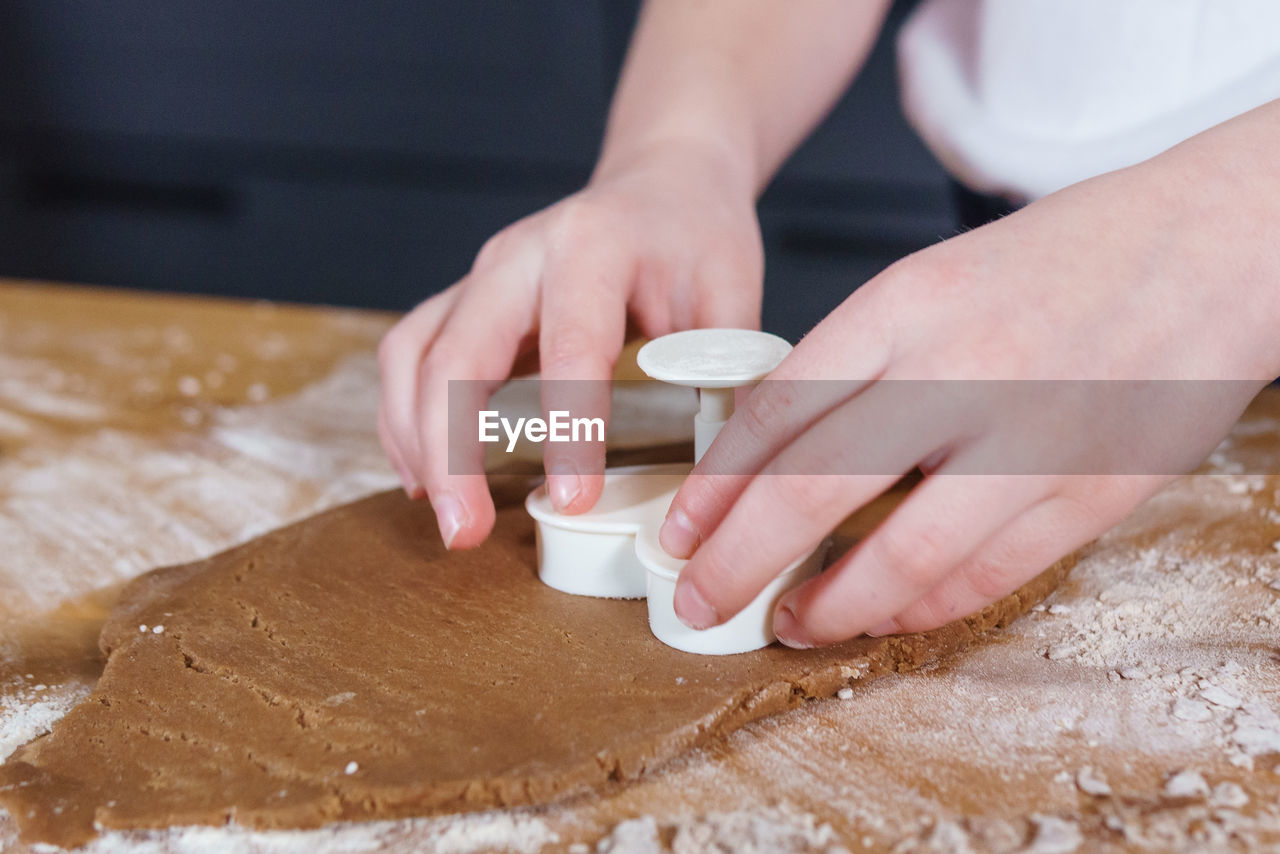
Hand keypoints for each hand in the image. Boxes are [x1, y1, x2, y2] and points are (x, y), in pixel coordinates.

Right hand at [377, 141, 762, 547]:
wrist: (660, 182)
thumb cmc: (695, 235)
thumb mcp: (732, 288)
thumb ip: (726, 371)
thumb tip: (726, 470)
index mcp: (593, 246)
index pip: (571, 345)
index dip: (566, 428)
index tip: (572, 498)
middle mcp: (518, 256)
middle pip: (456, 352)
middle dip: (450, 448)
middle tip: (466, 531)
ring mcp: (481, 276)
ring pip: (412, 355)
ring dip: (416, 441)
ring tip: (446, 517)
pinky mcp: (463, 301)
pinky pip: (410, 358)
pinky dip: (406, 421)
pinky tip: (427, 477)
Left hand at [658, 156, 1278, 645]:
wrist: (1213, 245)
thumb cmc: (1064, 259)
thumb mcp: (937, 279)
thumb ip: (860, 360)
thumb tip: (778, 450)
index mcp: (910, 303)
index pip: (780, 409)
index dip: (716, 484)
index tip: (682, 529)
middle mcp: (963, 369)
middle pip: (815, 489)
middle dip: (739, 561)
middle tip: (696, 599)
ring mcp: (1032, 438)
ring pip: (903, 555)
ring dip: (832, 606)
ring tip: (789, 622)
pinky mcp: (1092, 492)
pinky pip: (987, 574)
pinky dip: (923, 606)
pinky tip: (884, 614)